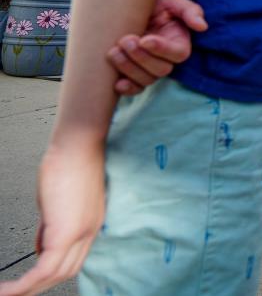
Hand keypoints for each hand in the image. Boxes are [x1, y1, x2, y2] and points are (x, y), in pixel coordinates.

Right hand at [0, 144, 104, 295]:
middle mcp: (89, 231)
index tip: (32, 277)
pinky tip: (7, 290)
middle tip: (16, 292)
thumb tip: (42, 243)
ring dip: (27, 290)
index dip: (52, 270)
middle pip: (66, 272)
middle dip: (39, 286)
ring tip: (5, 295)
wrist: (78, 144)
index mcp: (90, 223)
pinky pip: (43, 270)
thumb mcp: (59, 200)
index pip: (73, 258)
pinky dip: (24, 284)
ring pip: (55, 275)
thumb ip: (52, 224)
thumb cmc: (71, 160)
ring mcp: (80, 233)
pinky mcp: (66, 232)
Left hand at [107, 0, 206, 95]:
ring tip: (113, 51)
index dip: (162, 49)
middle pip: (161, 69)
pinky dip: (127, 89)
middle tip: (125, 40)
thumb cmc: (153, 3)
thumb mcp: (171, 1)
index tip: (145, 39)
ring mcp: (150, 68)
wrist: (127, 6)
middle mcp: (166, 59)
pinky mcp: (134, 75)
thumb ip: (189, 10)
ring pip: (146, 79)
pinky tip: (117, 82)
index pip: (178, 54)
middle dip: (141, 57)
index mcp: (179, 43)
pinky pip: (135, 88)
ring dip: (129, 69)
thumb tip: (202, 26)